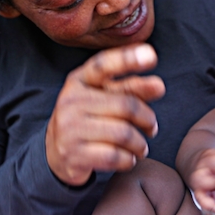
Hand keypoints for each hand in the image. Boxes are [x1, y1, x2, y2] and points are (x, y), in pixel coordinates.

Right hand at [45, 43, 164, 185]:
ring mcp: (69, 128)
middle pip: (126, 105)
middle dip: (147, 118)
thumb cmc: (89, 118)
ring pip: (124, 133)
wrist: (56, 153)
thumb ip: (131, 88)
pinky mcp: (73, 155)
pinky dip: (129, 159)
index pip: (104, 65)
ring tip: (141, 146)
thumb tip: (158, 86)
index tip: (151, 55)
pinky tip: (128, 158)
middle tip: (152, 127)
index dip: (127, 59)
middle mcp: (71, 100)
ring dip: (140, 143)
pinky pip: (115, 156)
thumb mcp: (105, 97)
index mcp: (80, 80)